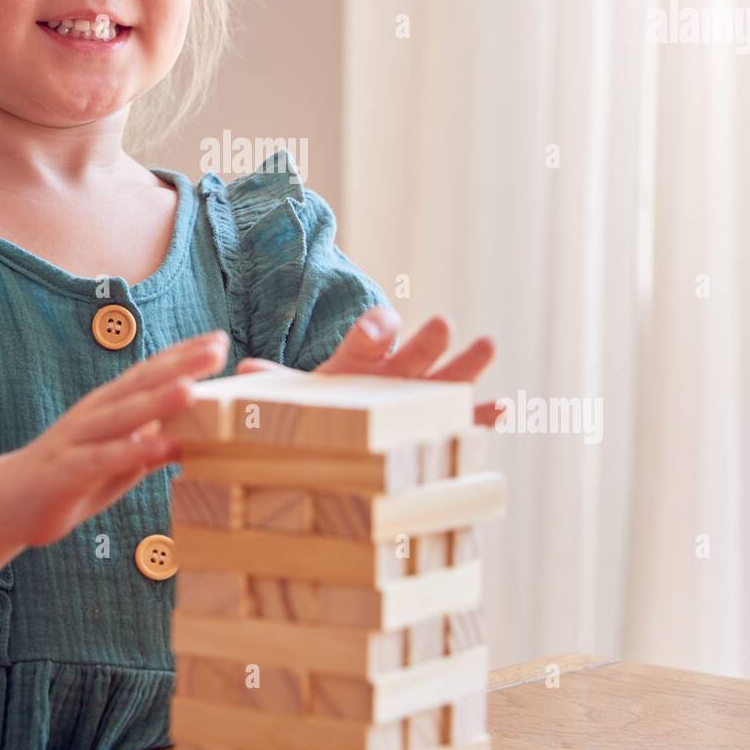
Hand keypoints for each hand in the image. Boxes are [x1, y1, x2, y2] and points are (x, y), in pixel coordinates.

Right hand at [10, 329, 229, 547]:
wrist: (5, 502)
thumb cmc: (69, 477)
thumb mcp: (117, 462)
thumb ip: (150, 447)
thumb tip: (190, 438)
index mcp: (109, 405)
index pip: (150, 373)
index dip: (184, 356)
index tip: (220, 340)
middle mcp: (95, 413)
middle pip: (142, 384)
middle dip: (181, 365)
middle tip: (217, 349)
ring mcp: (78, 439)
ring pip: (123, 415)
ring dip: (157, 401)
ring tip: (191, 388)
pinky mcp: (66, 470)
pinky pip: (103, 458)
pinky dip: (131, 450)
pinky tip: (158, 445)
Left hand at [236, 307, 502, 427]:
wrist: (334, 425)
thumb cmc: (315, 405)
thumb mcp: (291, 397)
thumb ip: (273, 385)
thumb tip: (244, 373)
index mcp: (357, 360)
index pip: (367, 337)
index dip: (371, 331)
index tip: (377, 331)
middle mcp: (391, 372)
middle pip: (411, 352)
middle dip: (425, 340)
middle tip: (441, 323)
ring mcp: (415, 395)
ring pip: (444, 376)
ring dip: (465, 363)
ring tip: (488, 343)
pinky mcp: (431, 421)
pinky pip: (461, 418)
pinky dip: (482, 415)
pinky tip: (505, 409)